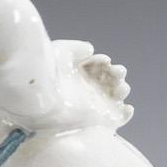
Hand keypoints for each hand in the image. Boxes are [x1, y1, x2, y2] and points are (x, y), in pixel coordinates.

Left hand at [13, 40, 132, 132]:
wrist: (40, 96)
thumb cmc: (47, 72)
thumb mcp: (61, 50)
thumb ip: (77, 47)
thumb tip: (91, 50)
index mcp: (77, 73)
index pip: (97, 66)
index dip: (103, 62)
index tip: (103, 61)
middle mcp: (86, 88)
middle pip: (110, 79)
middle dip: (118, 72)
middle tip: (115, 71)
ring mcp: (93, 104)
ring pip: (117, 95)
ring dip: (123, 88)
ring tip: (118, 86)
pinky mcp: (98, 119)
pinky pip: (118, 119)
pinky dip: (126, 113)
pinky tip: (127, 106)